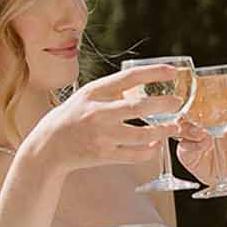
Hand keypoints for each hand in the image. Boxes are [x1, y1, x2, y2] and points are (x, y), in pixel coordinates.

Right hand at [22, 68, 171, 175]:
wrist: (48, 147)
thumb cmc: (71, 118)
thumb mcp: (85, 97)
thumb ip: (110, 91)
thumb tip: (141, 80)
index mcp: (93, 93)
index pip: (128, 77)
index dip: (153, 73)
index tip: (173, 71)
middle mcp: (97, 113)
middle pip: (139, 107)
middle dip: (163, 104)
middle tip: (178, 102)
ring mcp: (101, 136)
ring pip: (141, 134)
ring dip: (162, 131)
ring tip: (175, 127)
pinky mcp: (103, 155)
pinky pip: (134, 155)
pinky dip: (149, 151)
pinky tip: (157, 145)